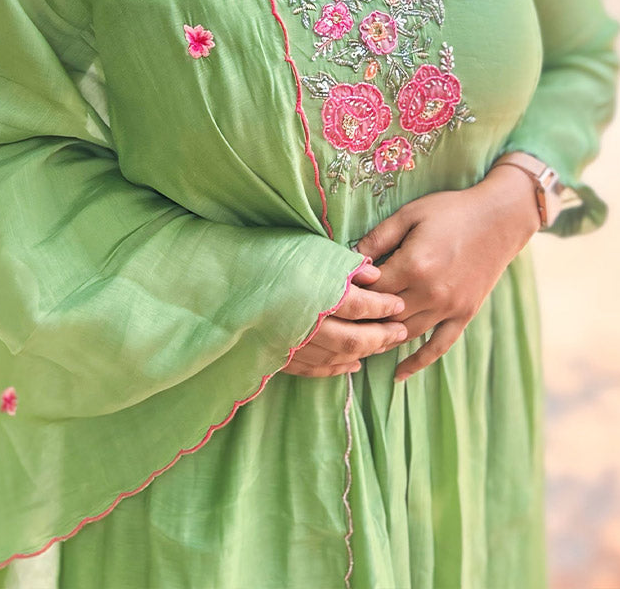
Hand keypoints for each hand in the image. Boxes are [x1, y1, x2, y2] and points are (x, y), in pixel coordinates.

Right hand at [282, 263, 407, 377]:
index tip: (398, 304)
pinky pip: (314, 369)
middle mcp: (304, 323)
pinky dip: (336, 368)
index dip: (382, 306)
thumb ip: (344, 265)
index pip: (358, 306)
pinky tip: (354, 364)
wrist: (219, 280)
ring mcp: (290, 345)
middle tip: (400, 331)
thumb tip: (374, 274)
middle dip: (380, 335)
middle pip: (352, 338)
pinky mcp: (278, 357)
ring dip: (364, 353)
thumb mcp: (311, 251)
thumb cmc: (273, 258)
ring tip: (383, 345)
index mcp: (313, 294)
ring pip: (336, 356)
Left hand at [355, 169, 538, 383]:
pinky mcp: (464, 315)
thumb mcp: (410, 214)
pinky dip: (418, 362)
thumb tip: (350, 258)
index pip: (371, 290)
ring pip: (406, 334)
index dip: (352, 291)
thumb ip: (378, 238)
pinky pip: (438, 346)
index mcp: (414, 265)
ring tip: (359, 343)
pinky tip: (399, 374)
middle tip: (340, 322)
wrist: (500, 218)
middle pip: (385, 316)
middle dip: (361, 319)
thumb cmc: (451, 210)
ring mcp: (449, 307)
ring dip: (382, 340)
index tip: (336, 292)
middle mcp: (431, 292)